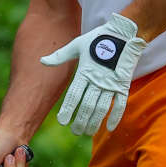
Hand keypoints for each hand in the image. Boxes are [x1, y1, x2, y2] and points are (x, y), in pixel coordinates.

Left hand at [41, 12, 147, 134]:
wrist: (123, 34)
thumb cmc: (97, 39)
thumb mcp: (76, 45)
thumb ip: (60, 56)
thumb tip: (42, 61)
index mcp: (85, 71)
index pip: (74, 95)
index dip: (68, 109)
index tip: (62, 122)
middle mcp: (98, 80)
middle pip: (88, 105)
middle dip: (81, 120)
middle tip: (75, 131)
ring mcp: (111, 83)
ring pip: (102, 108)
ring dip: (95, 121)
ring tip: (87, 132)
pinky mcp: (123, 84)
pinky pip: (120, 104)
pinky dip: (115, 116)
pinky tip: (109, 128)